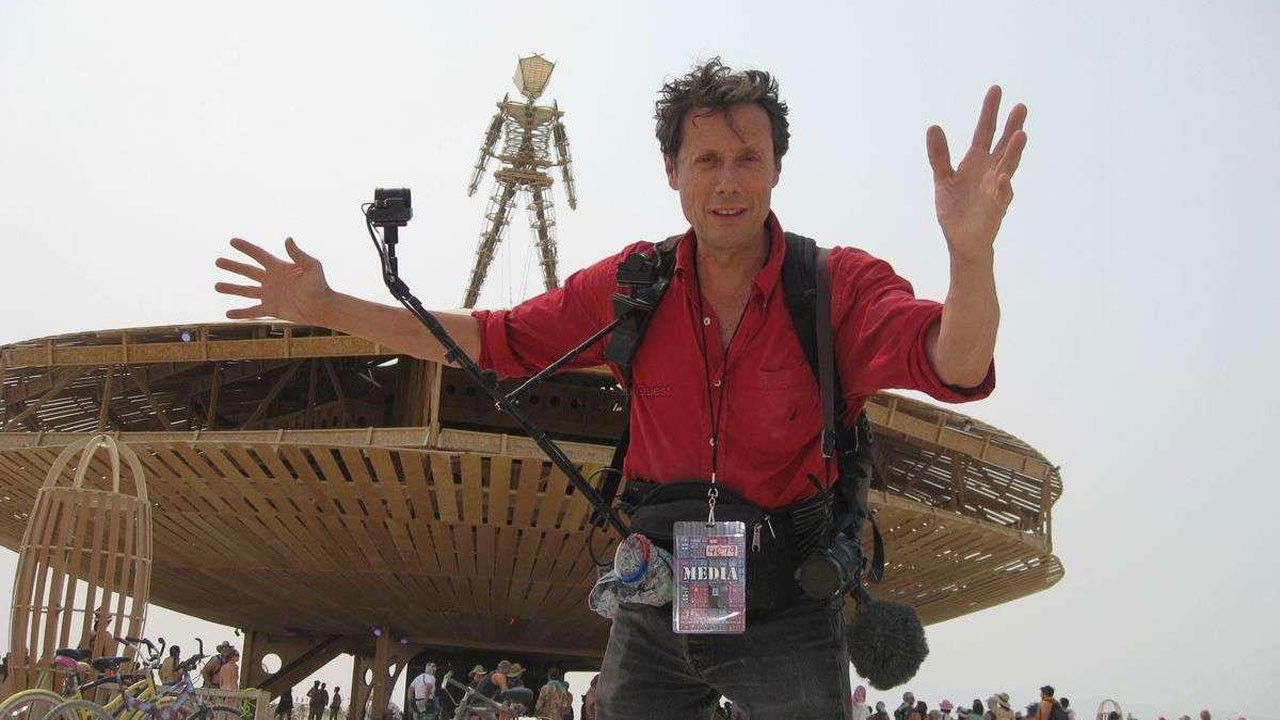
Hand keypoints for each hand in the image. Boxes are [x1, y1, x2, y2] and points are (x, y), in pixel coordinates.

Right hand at [214, 237, 330, 322]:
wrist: (322, 307)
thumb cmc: (320, 285)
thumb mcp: (311, 266)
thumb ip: (298, 254)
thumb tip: (288, 239)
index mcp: (279, 267)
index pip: (259, 255)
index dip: (246, 248)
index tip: (232, 241)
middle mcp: (271, 280)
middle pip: (248, 271)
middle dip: (233, 266)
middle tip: (217, 261)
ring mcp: (270, 295)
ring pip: (246, 291)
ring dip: (231, 288)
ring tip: (216, 286)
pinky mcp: (271, 309)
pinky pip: (253, 311)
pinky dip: (240, 313)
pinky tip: (227, 313)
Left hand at [926, 85, 1027, 260]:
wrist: (961, 240)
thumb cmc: (955, 208)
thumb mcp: (943, 179)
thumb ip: (939, 155)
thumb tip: (933, 127)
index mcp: (976, 161)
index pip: (984, 131)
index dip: (989, 111)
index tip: (996, 89)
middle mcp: (990, 170)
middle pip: (1003, 144)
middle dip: (1012, 126)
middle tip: (1021, 106)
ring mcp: (996, 188)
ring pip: (1008, 166)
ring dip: (1014, 152)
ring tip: (1020, 135)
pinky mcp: (996, 208)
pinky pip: (1002, 195)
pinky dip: (1003, 186)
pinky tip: (1003, 176)